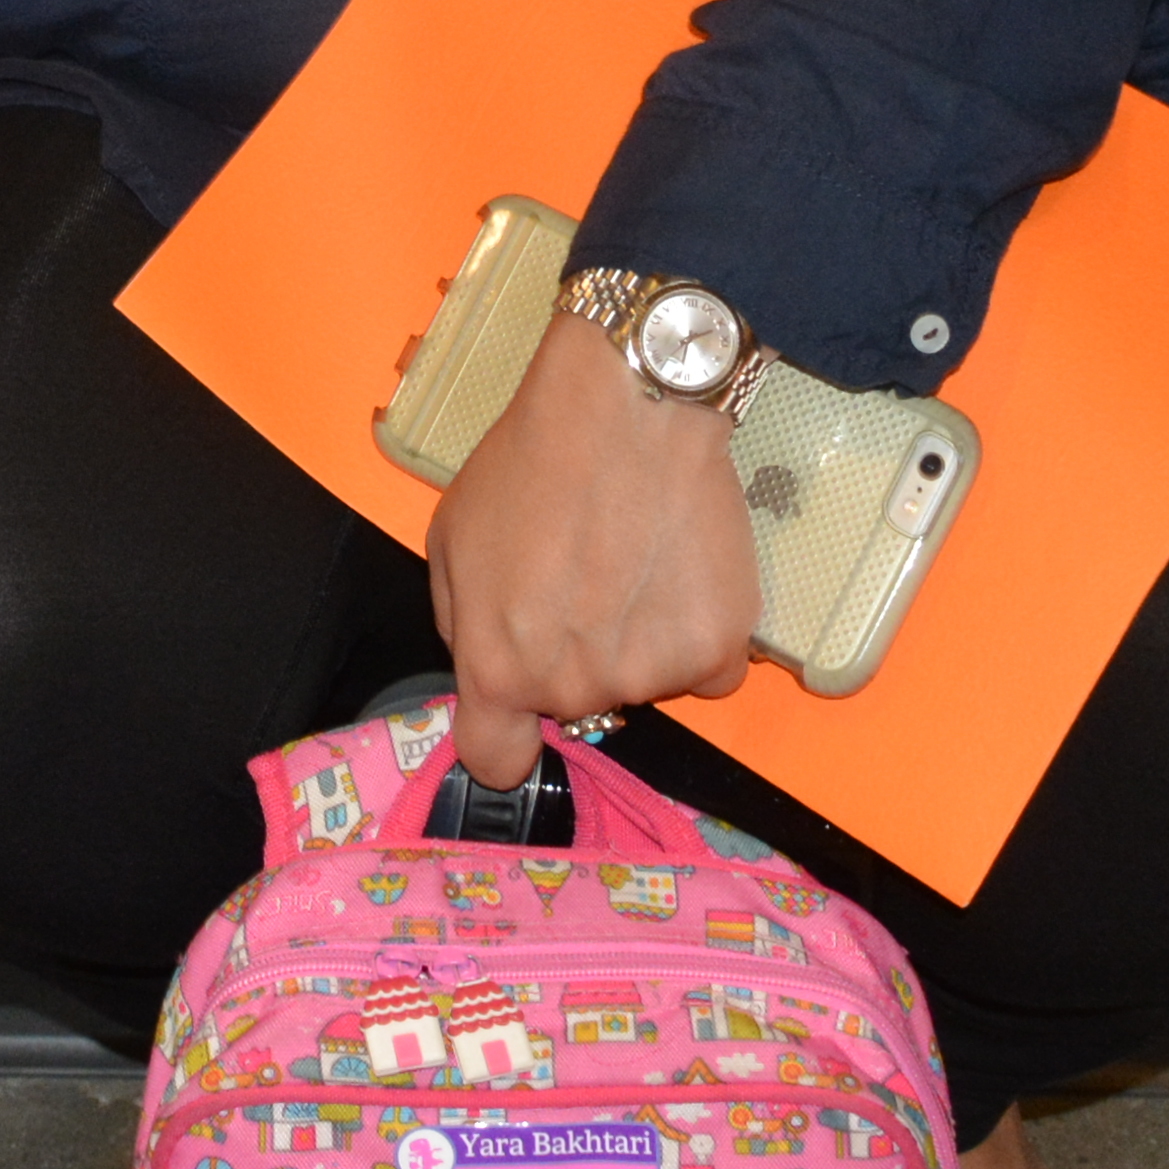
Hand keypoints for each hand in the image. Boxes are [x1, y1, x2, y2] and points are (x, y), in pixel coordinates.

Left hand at [425, 309, 757, 789]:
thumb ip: (463, 621)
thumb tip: (490, 660)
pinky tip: (683, 569)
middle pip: (577, 706)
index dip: (508, 737)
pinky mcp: (717, 647)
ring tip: (636, 557)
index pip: (497, 760)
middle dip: (576, 657)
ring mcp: (650, 675)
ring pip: (644, 685)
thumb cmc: (532, 461)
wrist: (629, 407)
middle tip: (587, 576)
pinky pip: (709, 668)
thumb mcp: (451, 537)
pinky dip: (699, 632)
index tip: (522, 714)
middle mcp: (573, 688)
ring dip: (641, 641)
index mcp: (498, 667)